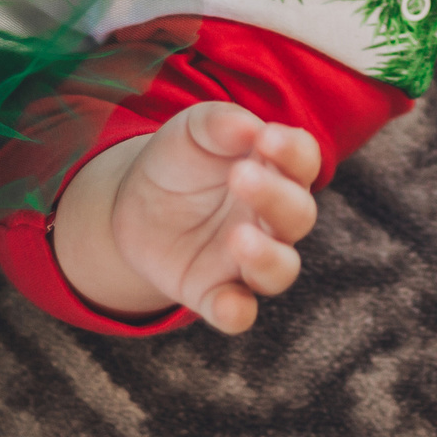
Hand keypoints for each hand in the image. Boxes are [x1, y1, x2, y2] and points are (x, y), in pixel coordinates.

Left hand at [58, 103, 322, 332]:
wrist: (133, 204)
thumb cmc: (181, 159)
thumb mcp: (191, 130)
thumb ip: (220, 123)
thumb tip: (250, 128)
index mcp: (275, 169)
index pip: (303, 161)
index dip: (293, 151)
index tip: (266, 138)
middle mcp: (272, 218)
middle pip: (298, 215)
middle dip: (275, 198)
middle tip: (240, 177)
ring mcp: (246, 260)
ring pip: (281, 269)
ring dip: (267, 257)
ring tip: (238, 238)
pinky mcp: (215, 293)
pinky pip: (238, 312)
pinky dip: (237, 312)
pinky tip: (227, 305)